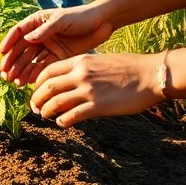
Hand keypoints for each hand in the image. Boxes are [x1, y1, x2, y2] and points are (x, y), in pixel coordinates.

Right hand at [0, 6, 114, 86]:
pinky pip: (43, 66)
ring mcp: (49, 47)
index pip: (18, 32)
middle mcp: (40, 35)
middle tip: (5, 75)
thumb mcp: (62, 20)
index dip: (9, 42)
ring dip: (22, 71)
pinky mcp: (58, 56)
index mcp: (37, 22)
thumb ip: (45, 30)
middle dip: (12, 62)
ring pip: (31, 61)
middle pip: (22, 49)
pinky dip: (35, 74)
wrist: (102, 23)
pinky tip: (28, 82)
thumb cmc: (80, 16)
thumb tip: (27, 39)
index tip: (2, 53)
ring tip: (16, 82)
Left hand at [29, 53, 163, 127]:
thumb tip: (70, 81)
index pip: (47, 71)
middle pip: (47, 87)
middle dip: (37, 98)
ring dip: (46, 111)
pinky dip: (63, 121)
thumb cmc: (128, 68)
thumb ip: (82, 69)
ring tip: (45, 115)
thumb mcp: (99, 61)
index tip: (36, 90)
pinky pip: (72, 116)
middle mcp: (80, 74)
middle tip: (35, 107)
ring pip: (56, 102)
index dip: (37, 83)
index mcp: (79, 61)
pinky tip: (62, 123)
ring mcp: (88, 91)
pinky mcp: (98, 106)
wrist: (150, 75)